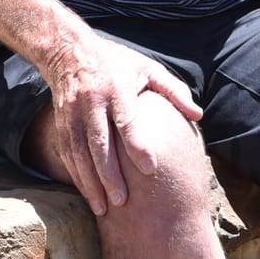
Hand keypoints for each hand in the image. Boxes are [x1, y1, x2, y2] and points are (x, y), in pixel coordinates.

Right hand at [43, 37, 202, 216]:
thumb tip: (198, 115)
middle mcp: (91, 102)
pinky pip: (67, 153)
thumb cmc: (116, 62)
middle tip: (123, 201)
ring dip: (90, 182)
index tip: (150, 168)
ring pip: (79, 153)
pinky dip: (77, 176)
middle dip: (109, 174)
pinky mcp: (61, 122)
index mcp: (116, 87)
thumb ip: (173, 90)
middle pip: (99, 143)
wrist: (68, 50)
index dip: (137, 145)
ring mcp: (73, 113)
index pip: (127, 120)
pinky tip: (87, 193)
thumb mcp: (147, 68)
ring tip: (103, 208)